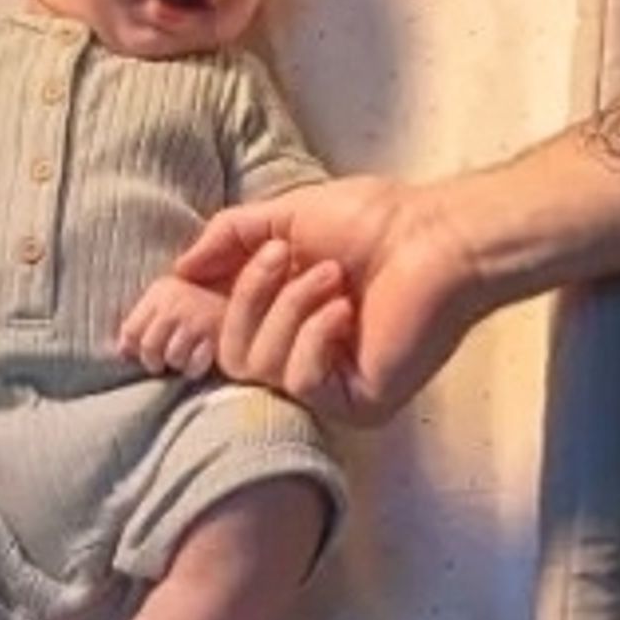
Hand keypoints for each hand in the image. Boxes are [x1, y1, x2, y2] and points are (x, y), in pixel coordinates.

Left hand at [115, 274, 231, 378]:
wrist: (251, 311)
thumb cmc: (205, 316)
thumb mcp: (172, 309)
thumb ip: (144, 325)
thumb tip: (121, 351)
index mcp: (160, 290)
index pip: (129, 333)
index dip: (135, 352)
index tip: (150, 356)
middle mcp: (174, 298)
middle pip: (148, 348)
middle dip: (158, 361)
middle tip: (172, 359)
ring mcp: (194, 315)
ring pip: (171, 359)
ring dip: (181, 364)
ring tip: (193, 353)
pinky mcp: (212, 333)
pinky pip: (192, 366)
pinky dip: (197, 368)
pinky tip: (206, 357)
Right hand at [171, 175, 496, 427]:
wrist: (441, 238)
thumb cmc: (377, 222)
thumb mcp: (284, 217)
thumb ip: (229, 239)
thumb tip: (179, 270)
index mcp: (283, 315)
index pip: (217, 332)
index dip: (195, 310)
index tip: (182, 281)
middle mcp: (301, 354)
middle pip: (229, 355)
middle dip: (248, 297)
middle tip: (285, 255)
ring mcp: (330, 384)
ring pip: (262, 368)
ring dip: (291, 309)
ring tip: (333, 276)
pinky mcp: (358, 402)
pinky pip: (302, 383)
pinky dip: (315, 338)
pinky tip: (345, 310)